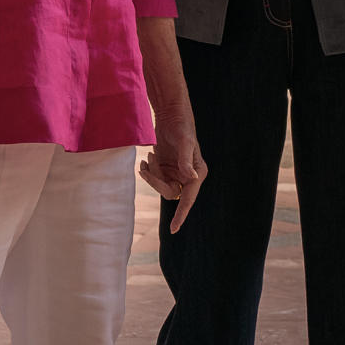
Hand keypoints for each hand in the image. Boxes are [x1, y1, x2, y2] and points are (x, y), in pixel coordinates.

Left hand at [138, 118, 206, 232]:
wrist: (170, 115)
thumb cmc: (181, 126)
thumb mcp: (184, 142)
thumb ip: (186, 161)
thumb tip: (191, 179)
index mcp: (198, 173)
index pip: (189, 198)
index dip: (181, 215)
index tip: (173, 229)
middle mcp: (189, 177)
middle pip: (170, 193)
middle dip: (156, 182)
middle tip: (148, 165)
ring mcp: (176, 174)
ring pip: (160, 187)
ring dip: (151, 174)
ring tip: (150, 157)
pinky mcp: (166, 169)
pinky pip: (154, 179)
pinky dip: (148, 171)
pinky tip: (146, 160)